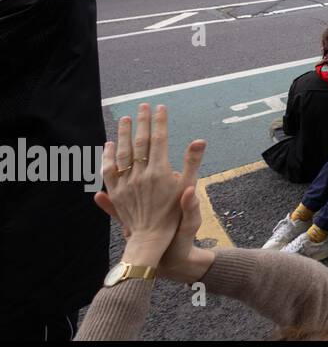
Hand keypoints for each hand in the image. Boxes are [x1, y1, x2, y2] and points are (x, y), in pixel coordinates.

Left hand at [95, 105, 201, 267]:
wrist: (151, 240)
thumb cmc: (174, 216)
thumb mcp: (189, 189)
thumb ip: (193, 163)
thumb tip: (199, 140)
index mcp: (159, 172)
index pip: (159, 140)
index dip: (159, 122)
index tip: (160, 107)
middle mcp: (140, 175)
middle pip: (139, 142)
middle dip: (142, 122)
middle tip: (142, 106)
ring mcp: (125, 184)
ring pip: (122, 153)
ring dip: (123, 134)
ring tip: (125, 119)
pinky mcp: (116, 193)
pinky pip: (109, 170)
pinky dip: (108, 155)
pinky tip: (108, 145)